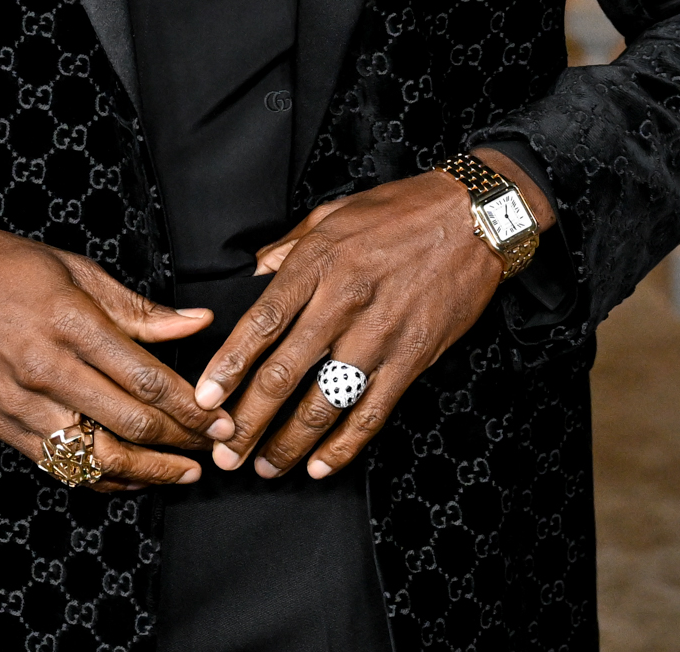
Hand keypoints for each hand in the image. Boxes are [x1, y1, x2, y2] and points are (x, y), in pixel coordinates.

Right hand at [0, 212, 233, 491]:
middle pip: (128, 422)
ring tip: (183, 473)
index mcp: (70, 320)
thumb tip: (198, 323)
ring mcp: (20, 402)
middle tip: (216, 445)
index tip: (220, 418)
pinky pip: (59, 466)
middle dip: (182, 440)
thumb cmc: (7, 265)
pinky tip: (131, 477)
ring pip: (96, 456)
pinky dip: (101, 478)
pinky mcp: (1, 424)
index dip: (189, 405)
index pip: (144, 377)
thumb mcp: (77, 270)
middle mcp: (46, 367)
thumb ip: (139, 309)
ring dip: (148, 472)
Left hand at [192, 152, 552, 482]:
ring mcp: (380, 334)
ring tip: (265, 467)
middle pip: (285, 372)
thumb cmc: (399, 211)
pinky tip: (321, 466)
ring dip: (289, 443)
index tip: (206, 395)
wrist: (473, 218)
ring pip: (324, 403)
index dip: (230, 364)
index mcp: (318, 262)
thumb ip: (288, 246)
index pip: (262, 322)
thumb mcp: (332, 214)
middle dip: (250, 420)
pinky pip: (372, 413)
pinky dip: (344, 447)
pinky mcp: (412, 359)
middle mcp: (344, 302)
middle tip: (225, 450)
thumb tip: (253, 271)